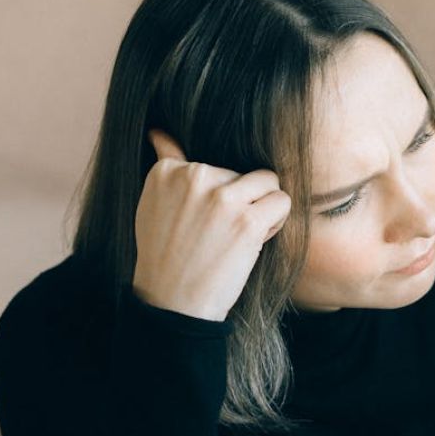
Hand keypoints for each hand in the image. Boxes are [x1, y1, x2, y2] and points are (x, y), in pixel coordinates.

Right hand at [131, 129, 290, 321]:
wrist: (172, 301)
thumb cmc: (165, 256)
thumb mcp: (152, 205)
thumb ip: (166, 168)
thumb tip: (160, 133)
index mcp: (167, 170)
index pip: (214, 166)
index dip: (218, 195)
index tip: (203, 223)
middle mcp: (194, 177)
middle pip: (242, 172)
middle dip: (242, 200)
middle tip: (222, 234)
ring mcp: (222, 197)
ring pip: (268, 181)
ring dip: (264, 207)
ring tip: (242, 234)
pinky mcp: (247, 220)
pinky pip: (282, 201)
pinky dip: (277, 222)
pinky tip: (255, 240)